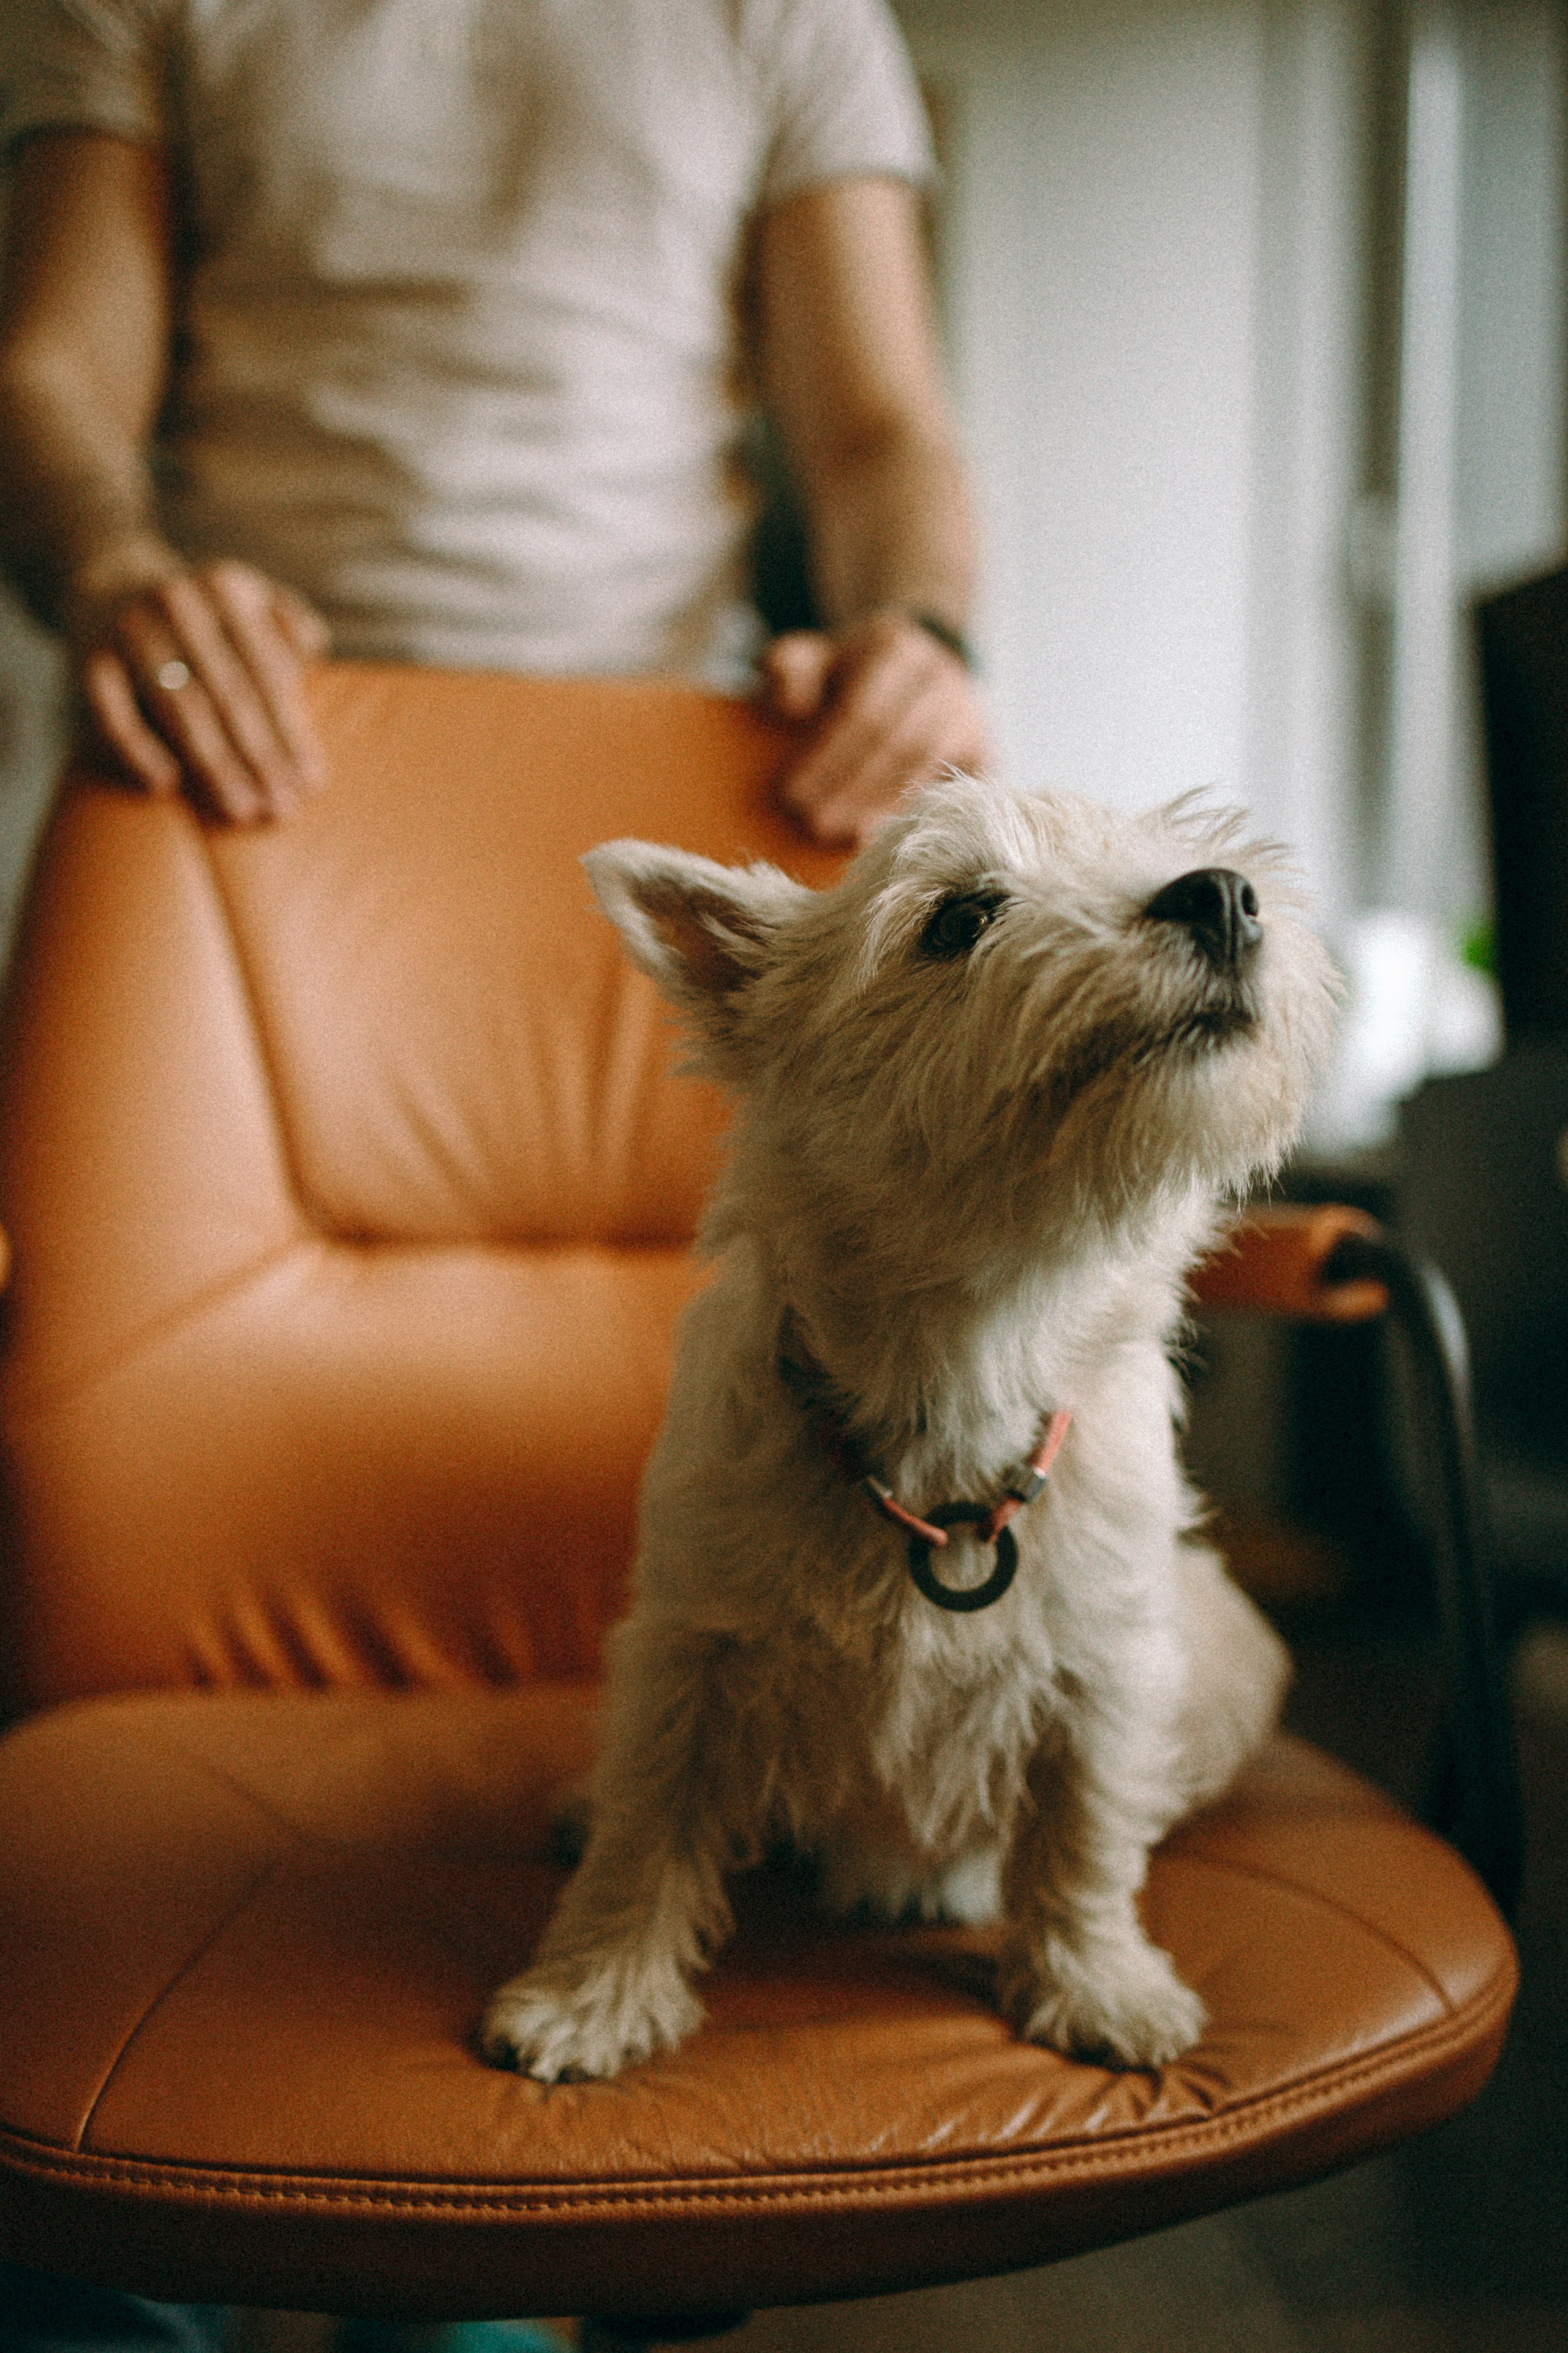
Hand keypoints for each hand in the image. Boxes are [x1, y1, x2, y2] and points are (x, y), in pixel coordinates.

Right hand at [71, 559, 330, 822]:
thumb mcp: (248, 596)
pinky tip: (165, 786)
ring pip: (179, 708)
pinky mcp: (88, 660)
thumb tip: (312, 652)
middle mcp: (177, 605)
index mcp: (224, 589)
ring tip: (242, 810)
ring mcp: (129, 631)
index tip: (310, 779)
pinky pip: (111, 714)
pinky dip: (136, 749)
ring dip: (213, 765)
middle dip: (260, 757)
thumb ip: (289, 620)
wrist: (109, 580)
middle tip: (281, 807)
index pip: (266, 672)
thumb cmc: (200, 610)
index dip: (290, 730)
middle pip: (228, 694)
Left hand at [761, 610, 988, 848]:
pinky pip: (955, 787)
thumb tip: (790, 704)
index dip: (827, 757)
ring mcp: (969, 713)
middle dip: (851, 787)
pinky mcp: (984, 749)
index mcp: (895, 648)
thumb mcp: (810, 659)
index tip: (792, 794)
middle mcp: (941, 677)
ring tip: (839, 833)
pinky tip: (883, 837)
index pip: (862, 710)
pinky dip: (919, 813)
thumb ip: (786, 670)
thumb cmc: (847, 674)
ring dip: (879, 805)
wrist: (914, 671)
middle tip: (813, 822)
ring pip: (924, 765)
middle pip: (896, 741)